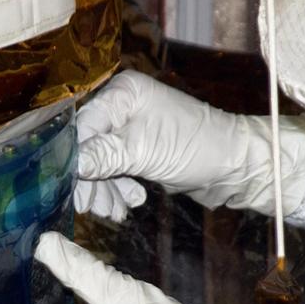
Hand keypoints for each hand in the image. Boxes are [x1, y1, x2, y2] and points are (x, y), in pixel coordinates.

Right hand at [73, 70, 304, 221]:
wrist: (235, 166)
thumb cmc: (197, 148)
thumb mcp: (144, 152)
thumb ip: (103, 156)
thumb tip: (69, 165)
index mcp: (123, 92)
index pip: (81, 126)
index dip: (74, 159)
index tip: (70, 187)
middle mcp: (124, 105)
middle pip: (87, 145)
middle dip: (90, 180)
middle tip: (94, 207)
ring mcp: (132, 126)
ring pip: (99, 161)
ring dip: (104, 189)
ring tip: (116, 211)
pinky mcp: (140, 147)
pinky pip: (115, 168)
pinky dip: (117, 188)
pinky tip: (129, 203)